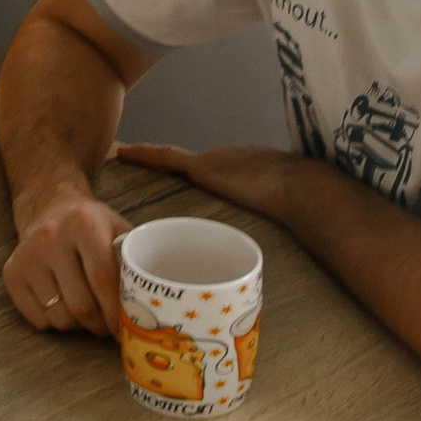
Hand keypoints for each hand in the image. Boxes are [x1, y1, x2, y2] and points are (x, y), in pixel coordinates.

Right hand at [3, 191, 125, 334]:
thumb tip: (149, 307)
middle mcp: (50, 237)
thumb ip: (133, 262)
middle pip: (81, 306)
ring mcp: (27, 256)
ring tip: (88, 312)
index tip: (129, 329)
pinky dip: (56, 322)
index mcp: (83, 223)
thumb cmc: (93, 226)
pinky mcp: (12, 273)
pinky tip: (64, 304)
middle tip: (109, 326)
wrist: (49, 206)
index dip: (118, 312)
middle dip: (100, 324)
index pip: (103, 280)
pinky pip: (38, 320)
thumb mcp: (118, 229)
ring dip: (79, 325)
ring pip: (59, 318)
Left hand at [115, 135, 304, 224]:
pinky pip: (165, 159)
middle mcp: (222, 163)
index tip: (173, 179)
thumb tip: (263, 267)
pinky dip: (144, 156)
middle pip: (185, 169)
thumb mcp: (274, 218)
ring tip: (122, 157)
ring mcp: (212, 162)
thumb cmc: (294, 210)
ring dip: (148, 161)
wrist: (299, 190)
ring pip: (170, 163)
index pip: (207, 174)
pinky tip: (122, 153)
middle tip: (136, 168)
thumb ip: (261, 229)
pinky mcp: (203, 166)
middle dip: (162, 169)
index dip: (189, 175)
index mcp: (237, 174)